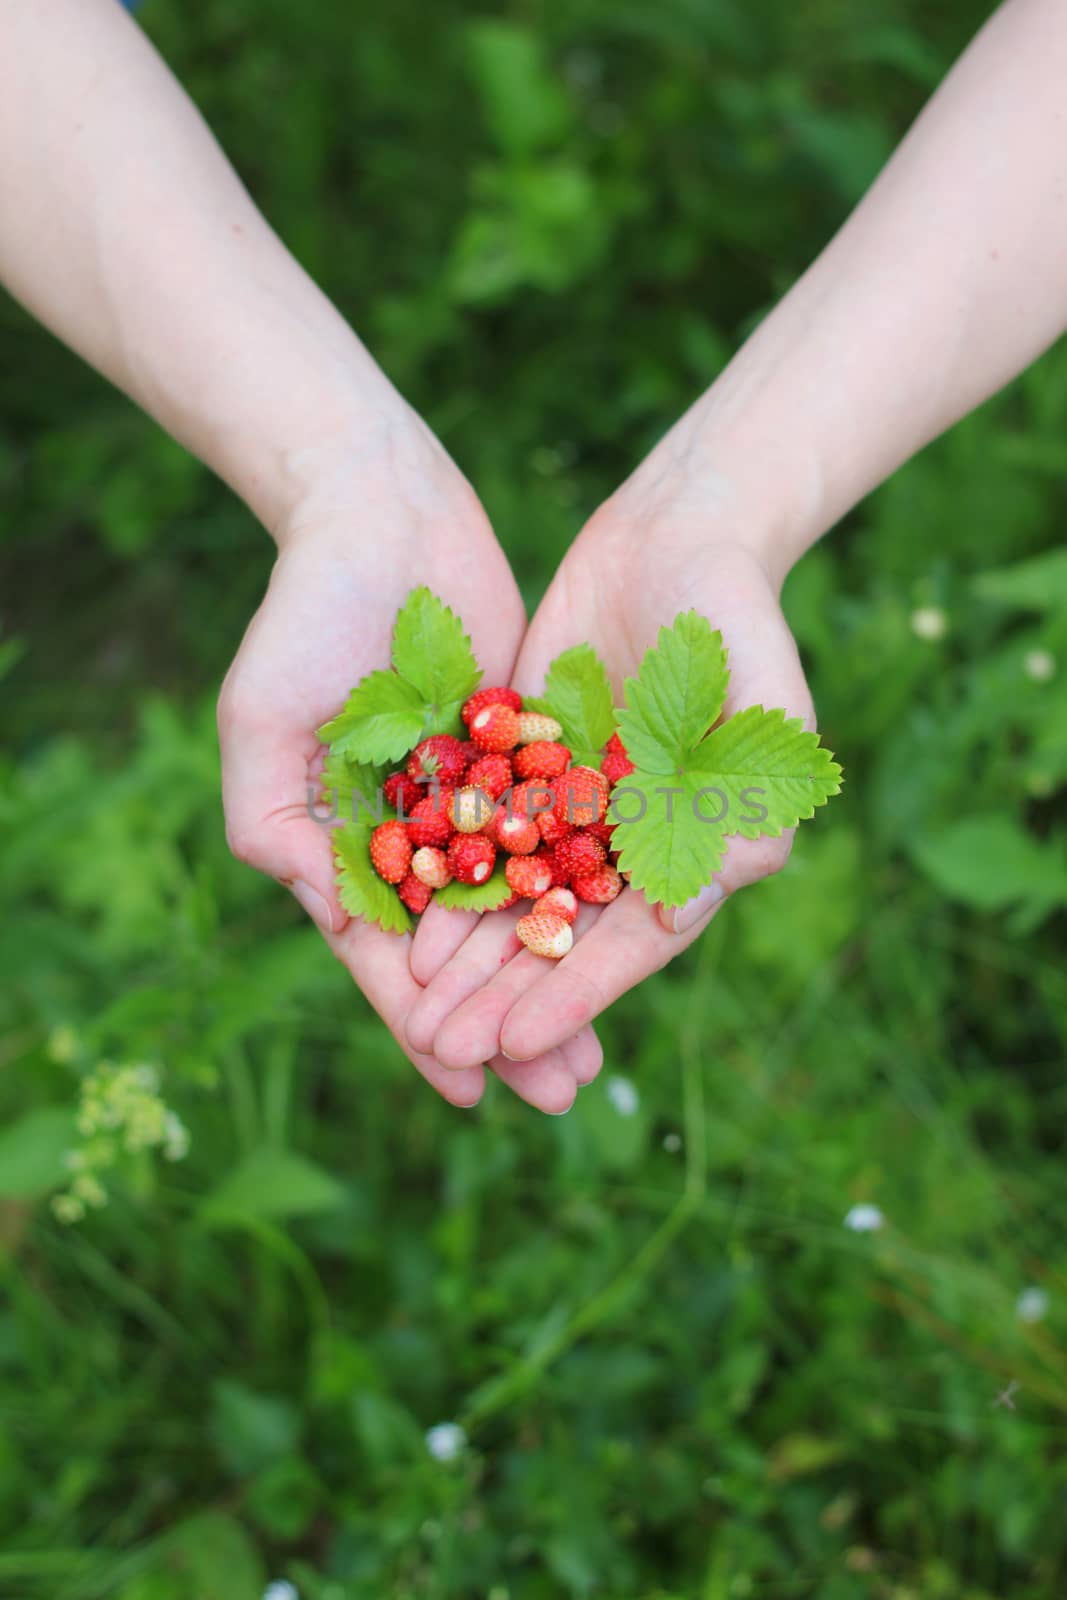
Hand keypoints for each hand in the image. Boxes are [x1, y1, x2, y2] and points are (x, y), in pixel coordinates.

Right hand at [216, 412, 602, 1112]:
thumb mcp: (263, 720)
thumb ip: (278, 826)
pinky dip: (594, 888)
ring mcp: (480, 797)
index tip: (466, 1085)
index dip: (425, 1022)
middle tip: (562, 1093)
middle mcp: (419, 835)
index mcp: (348, 846)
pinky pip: (570, 834)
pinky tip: (632, 936)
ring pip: (528, 908)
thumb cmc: (304, 612)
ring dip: (561, 975)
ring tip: (600, 1048)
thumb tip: (332, 926)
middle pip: (471, 951)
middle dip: (513, 1019)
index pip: (391, 956)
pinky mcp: (536, 753)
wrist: (382, 510)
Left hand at [403, 443, 813, 1070]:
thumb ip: (737, 816)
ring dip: (469, 959)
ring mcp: (574, 810)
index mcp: (696, 854)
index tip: (518, 1045)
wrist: (678, 534)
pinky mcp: (526, 769)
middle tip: (446, 1052)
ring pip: (514, 901)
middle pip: (561, 941)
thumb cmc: (738, 617)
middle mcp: (631, 846)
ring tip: (417, 1009)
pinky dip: (448, 880)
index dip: (572, 996)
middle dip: (505, 998)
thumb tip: (678, 917)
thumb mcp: (761, 714)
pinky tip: (406, 921)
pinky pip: (482, 836)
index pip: (628, 944)